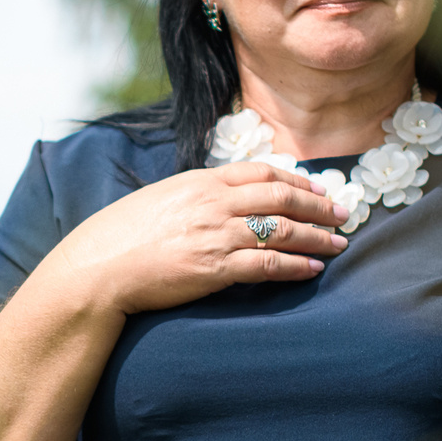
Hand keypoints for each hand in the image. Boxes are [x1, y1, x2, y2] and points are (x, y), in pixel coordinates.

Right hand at [34, 162, 350, 317]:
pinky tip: (313, 269)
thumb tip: (219, 199)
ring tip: (339, 244)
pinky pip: (269, 264)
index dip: (296, 179)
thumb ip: (194, 196)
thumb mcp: (159, 200)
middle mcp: (213, 203)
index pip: (261, 171)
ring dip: (317, 237)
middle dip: (318, 206)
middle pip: (281, 197)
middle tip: (343, 214)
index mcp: (200, 181)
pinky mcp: (216, 268)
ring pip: (283, 230)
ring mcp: (216, 234)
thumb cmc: (120, 237)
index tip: (317, 188)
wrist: (99, 269)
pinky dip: (296, 266)